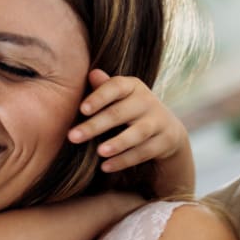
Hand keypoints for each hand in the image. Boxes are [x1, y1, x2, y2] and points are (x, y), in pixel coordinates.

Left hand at [68, 70, 188, 174]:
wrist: (166, 128)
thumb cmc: (129, 109)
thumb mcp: (119, 97)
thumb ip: (103, 88)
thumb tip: (91, 73)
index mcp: (132, 86)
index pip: (115, 87)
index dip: (99, 97)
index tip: (82, 110)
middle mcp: (147, 100)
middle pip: (119, 113)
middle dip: (95, 126)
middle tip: (73, 137)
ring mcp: (158, 121)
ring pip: (137, 133)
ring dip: (117, 143)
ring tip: (99, 152)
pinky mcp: (165, 141)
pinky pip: (144, 152)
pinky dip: (124, 160)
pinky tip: (106, 167)